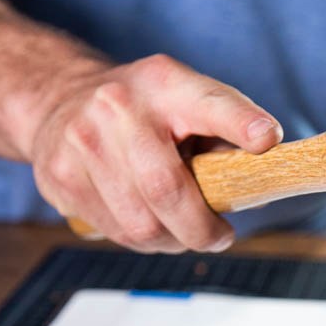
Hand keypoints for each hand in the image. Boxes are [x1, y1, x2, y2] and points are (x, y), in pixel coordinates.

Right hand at [29, 54, 282, 251]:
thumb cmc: (143, 113)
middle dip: (202, 230)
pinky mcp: (60, 176)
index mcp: (166, 84)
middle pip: (167, 189)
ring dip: (173, 241)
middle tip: (220, 237)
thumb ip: (223, 139)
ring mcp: (82, 141)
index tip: (266, 138)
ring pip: (142, 225)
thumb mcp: (185, 104)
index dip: (240, 121)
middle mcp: (118, 106)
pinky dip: (144, 240)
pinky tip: (148, 222)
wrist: (58, 99)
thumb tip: (258, 190)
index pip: (209, 102)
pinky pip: (117, 233)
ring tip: (182, 231)